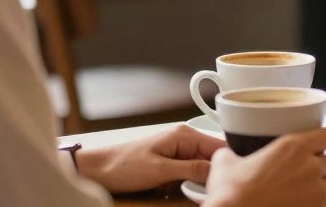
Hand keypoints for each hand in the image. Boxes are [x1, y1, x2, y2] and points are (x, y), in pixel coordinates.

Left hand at [75, 124, 222, 193]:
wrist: (97, 170)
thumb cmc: (124, 166)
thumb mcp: (161, 170)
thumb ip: (191, 170)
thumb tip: (218, 171)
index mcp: (185, 135)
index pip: (219, 146)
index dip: (227, 164)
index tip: (228, 181)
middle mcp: (185, 140)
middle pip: (212, 158)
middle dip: (212, 175)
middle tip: (208, 191)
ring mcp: (178, 151)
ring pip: (202, 168)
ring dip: (200, 182)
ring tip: (191, 191)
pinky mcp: (171, 163)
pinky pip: (190, 174)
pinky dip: (188, 184)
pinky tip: (181, 191)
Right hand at [203, 128, 325, 206]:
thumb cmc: (231, 192)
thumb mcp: (225, 162)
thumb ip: (232, 152)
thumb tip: (227, 154)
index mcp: (293, 146)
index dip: (325, 140)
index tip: (319, 144)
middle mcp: (309, 166)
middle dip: (321, 167)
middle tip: (304, 172)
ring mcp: (314, 191)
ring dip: (323, 187)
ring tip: (306, 191)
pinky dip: (318, 204)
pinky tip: (302, 204)